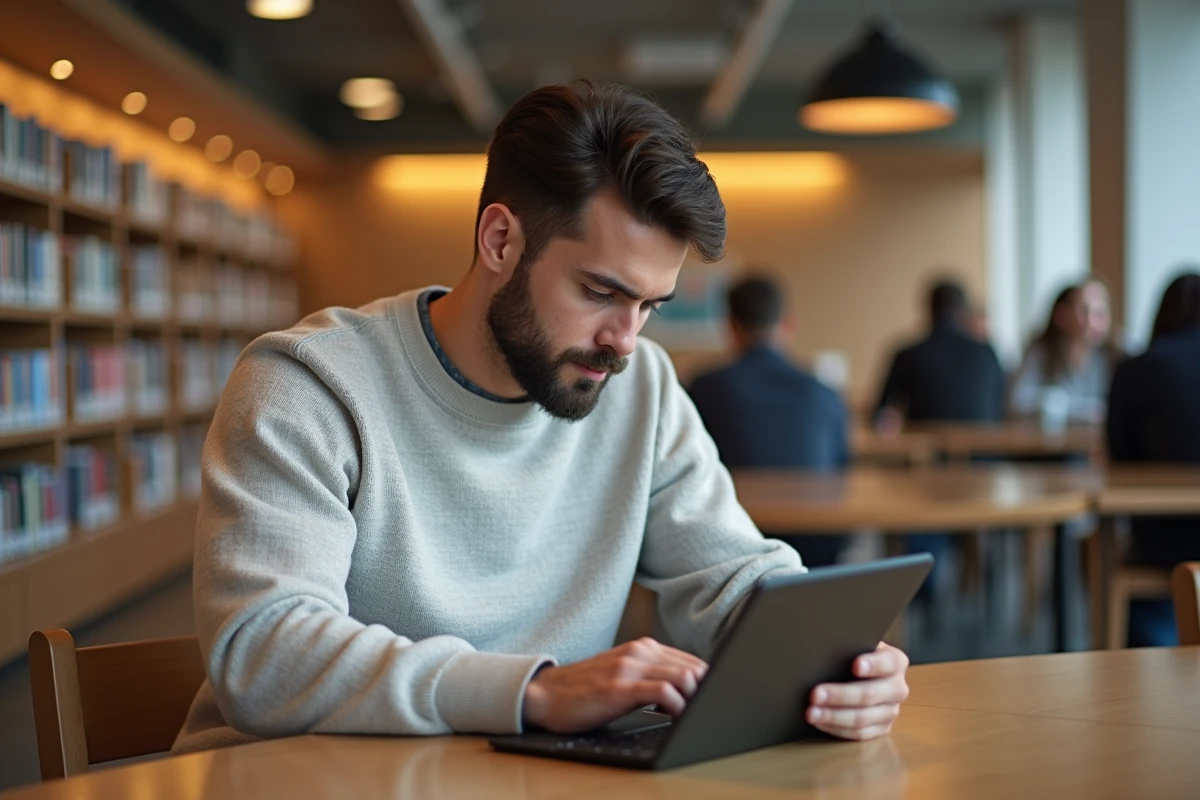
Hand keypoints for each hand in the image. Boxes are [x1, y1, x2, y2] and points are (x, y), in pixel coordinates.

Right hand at [522, 638, 707, 732]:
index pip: (691, 661)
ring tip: (695, 714)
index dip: (708, 681)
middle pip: (692, 667)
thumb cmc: (586, 689)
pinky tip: (675, 716)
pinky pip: (662, 692)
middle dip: (707, 690)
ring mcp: (629, 668)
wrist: (546, 694)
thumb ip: (652, 675)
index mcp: (643, 648)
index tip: (714, 698)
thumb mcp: (623, 674)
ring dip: (695, 698)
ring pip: (682, 677)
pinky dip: (677, 705)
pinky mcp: (619, 688)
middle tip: (709, 709)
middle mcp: (639, 652)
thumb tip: (689, 690)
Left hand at [806, 643, 909, 740]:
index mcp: (896, 661)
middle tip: (815, 694)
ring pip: (862, 718)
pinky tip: (819, 722)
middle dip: (840, 695)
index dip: (872, 664)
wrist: (862, 674)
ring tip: (811, 713)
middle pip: (869, 694)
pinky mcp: (882, 729)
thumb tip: (820, 647)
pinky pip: (859, 734)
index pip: (888, 662)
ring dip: (833, 716)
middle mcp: (897, 688)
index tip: (855, 665)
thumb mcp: (855, 644)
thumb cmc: (853, 654)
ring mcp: (891, 711)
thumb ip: (847, 645)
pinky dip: (836, 728)